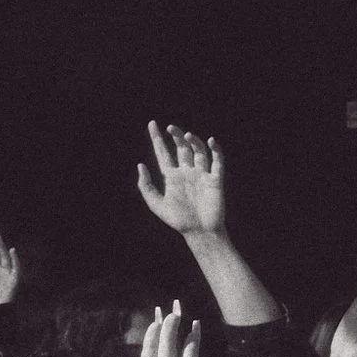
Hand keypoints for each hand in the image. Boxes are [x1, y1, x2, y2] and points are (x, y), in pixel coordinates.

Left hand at [135, 122, 226, 238]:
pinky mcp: (215, 179)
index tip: (152, 124)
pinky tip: (210, 141)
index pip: (163, 153)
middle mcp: (186, 172)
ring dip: (193, 141)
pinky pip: (217, 161)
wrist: (201, 232)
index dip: (157, 138)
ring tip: (187, 136)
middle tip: (170, 128)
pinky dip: (215, 150)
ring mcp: (201, 174)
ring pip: (198, 151)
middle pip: (181, 148)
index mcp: (172, 177)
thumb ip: (147, 186)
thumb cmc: (179, 221)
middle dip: (176, 136)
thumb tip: (140, 165)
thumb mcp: (157, 205)